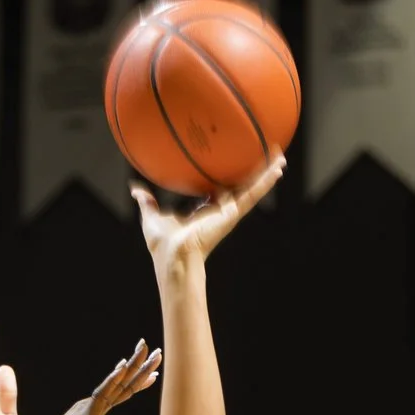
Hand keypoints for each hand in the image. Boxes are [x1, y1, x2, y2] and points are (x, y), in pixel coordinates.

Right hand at [17, 340, 161, 414]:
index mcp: (90, 409)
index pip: (118, 392)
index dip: (135, 379)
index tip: (150, 371)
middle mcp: (91, 404)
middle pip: (121, 382)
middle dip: (140, 365)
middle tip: (156, 351)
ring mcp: (90, 408)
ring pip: (118, 384)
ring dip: (136, 368)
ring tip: (152, 353)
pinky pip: (103, 394)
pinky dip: (113, 379)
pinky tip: (123, 367)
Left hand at [134, 154, 284, 276]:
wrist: (173, 256)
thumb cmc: (163, 245)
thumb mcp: (152, 216)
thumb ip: (147, 201)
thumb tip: (135, 188)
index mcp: (203, 212)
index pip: (216, 193)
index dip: (222, 181)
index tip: (227, 167)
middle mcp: (218, 211)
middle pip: (237, 188)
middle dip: (248, 175)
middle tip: (260, 158)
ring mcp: (228, 212)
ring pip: (251, 189)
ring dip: (266, 174)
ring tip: (280, 158)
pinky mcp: (233, 214)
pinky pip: (252, 194)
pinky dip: (265, 181)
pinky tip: (278, 168)